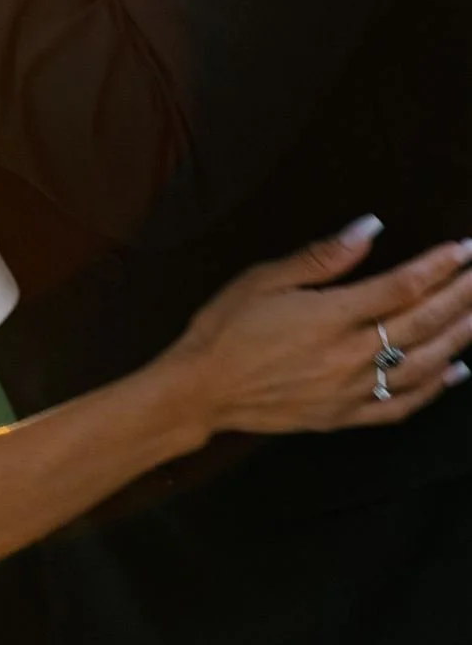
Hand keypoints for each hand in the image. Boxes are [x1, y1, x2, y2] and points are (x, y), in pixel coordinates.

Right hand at [171, 226, 471, 434]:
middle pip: (421, 324)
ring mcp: (350, 390)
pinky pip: (401, 405)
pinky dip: (435, 390)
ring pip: (422, 365)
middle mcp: (348, 356)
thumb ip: (322, 257)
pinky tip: (457, 372)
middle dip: (460, 296)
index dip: (437, 266)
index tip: (463, 249)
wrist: (199, 389)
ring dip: (458, 338)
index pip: (400, 287)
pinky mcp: (344, 416)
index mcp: (329, 316)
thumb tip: (369, 228)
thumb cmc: (225, 327)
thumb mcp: (263, 279)